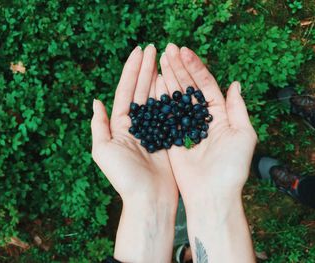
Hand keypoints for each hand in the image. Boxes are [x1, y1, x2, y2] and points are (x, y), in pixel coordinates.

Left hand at [91, 45, 177, 261]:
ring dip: (159, 77)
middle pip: (141, 90)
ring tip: (164, 58)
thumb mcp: (103, 151)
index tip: (139, 51)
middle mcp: (136, 124)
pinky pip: (169, 111)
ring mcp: (153, 129)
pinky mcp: (167, 135)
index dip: (131, 70)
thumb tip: (95, 101)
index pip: (126, 91)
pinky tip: (174, 80)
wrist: (149, 198)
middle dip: (146, 68)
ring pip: (156, 97)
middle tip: (154, 48)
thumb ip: (99, 125)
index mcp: (120, 125)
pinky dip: (171, 95)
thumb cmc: (124, 177)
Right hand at [159, 43, 256, 262]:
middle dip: (179, 67)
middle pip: (189, 87)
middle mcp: (201, 118)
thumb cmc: (230, 168)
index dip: (195, 67)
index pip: (205, 84)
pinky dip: (160, 98)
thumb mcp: (243, 136)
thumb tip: (235, 83)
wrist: (210, 194)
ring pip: (176, 97)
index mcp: (220, 115)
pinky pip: (166, 114)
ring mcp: (185, 126)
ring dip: (169, 78)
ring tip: (160, 59)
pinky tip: (155, 83)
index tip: (184, 51)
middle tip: (167, 49)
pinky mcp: (172, 137)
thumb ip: (238, 109)